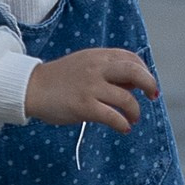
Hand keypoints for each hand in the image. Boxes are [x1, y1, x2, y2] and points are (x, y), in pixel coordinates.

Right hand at [25, 46, 158, 132]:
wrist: (31, 88)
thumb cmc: (59, 79)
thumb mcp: (84, 64)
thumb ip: (107, 70)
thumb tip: (134, 84)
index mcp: (97, 56)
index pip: (130, 58)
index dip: (143, 70)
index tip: (145, 83)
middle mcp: (96, 68)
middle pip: (134, 72)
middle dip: (149, 84)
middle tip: (153, 96)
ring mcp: (90, 87)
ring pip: (126, 99)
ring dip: (135, 111)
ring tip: (133, 118)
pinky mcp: (84, 106)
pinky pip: (112, 117)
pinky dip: (123, 124)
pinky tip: (123, 128)